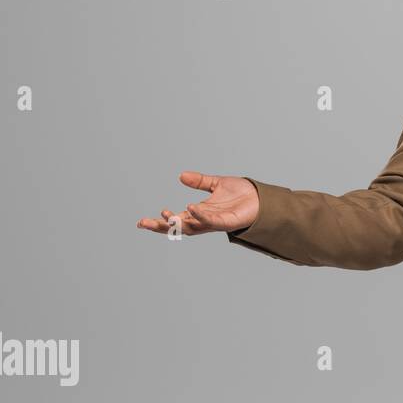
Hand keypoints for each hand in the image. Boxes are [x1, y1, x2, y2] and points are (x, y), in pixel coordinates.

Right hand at [136, 171, 259, 236]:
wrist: (261, 197)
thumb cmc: (240, 194)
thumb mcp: (215, 184)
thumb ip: (199, 181)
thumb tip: (181, 175)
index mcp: (199, 213)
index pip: (175, 219)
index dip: (160, 221)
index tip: (142, 221)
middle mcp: (204, 220)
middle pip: (179, 227)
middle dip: (161, 226)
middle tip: (144, 223)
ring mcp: (215, 222)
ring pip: (192, 227)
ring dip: (179, 222)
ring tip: (166, 215)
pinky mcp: (227, 222)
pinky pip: (211, 220)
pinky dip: (200, 215)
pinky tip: (191, 208)